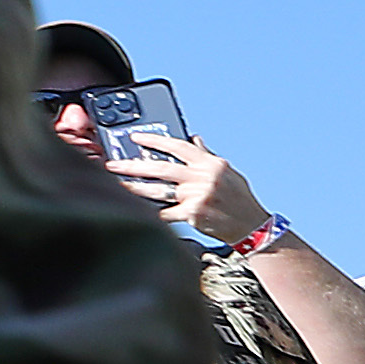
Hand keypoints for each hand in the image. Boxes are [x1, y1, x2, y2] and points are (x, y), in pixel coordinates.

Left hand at [117, 131, 273, 247]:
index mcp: (211, 164)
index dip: (154, 140)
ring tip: (115, 185)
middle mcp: (203, 178)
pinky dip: (149, 212)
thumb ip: (207, 156)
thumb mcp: (227, 172)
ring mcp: (197, 196)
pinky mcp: (192, 214)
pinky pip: (164, 213)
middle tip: (112, 164)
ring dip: (134, 188)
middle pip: (161, 168)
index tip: (135, 137)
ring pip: (157, 190)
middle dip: (133, 166)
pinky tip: (133, 209)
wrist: (252, 226)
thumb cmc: (238, 198)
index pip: (178, 146)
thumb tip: (194, 139)